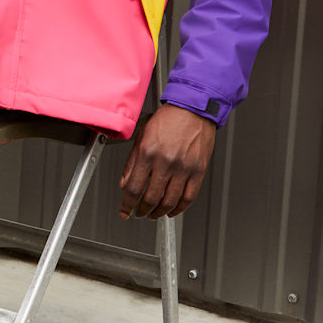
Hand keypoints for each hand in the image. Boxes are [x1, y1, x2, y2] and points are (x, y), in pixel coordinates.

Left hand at [117, 104, 215, 219]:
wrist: (194, 109)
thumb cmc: (168, 119)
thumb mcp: (141, 135)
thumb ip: (131, 162)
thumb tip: (124, 183)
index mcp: (148, 152)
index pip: (133, 188)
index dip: (127, 205)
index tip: (125, 212)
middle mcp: (165, 161)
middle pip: (151, 198)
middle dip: (141, 210)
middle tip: (138, 213)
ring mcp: (183, 168)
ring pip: (169, 201)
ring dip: (158, 212)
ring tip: (153, 214)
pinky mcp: (198, 170)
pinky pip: (189, 197)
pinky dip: (179, 208)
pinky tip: (172, 210)